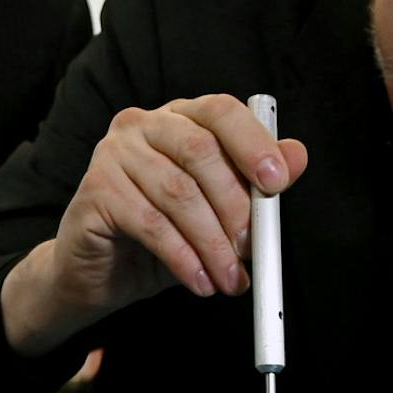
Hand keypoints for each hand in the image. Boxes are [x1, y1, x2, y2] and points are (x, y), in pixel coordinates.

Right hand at [0, 95, 306, 355]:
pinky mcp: (95, 190)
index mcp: (179, 118)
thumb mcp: (217, 212)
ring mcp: (113, 154)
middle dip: (235, 205)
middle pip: (199, 151)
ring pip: (177, 193)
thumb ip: (254, 183)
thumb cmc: (162, 236)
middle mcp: (143, 125)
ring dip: (212, 243)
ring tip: (228, 279)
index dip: (252, 143)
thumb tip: (296, 157)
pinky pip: (149, 223)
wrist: (101, 272)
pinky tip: (198, 280)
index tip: (278, 182)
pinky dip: (182, 257)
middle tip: (252, 250)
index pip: (220, 111)